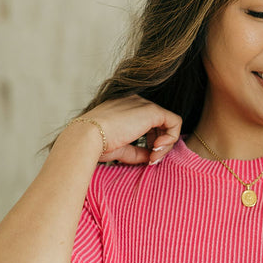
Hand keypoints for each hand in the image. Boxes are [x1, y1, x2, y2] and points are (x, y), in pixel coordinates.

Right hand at [60, 94, 182, 165]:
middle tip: (152, 160)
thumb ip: (138, 152)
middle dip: (161, 145)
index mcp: (125, 108)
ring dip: (166, 145)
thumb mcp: (122, 149)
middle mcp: (136, 102)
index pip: (149, 123)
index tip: (146, 158)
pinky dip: (171, 138)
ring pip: (169, 124)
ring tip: (153, 156)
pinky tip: (157, 148)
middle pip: (160, 123)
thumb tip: (151, 157)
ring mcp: (143, 104)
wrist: (88, 136)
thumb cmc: (99, 143)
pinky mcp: (152, 110)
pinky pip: (175, 122)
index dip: (152, 142)